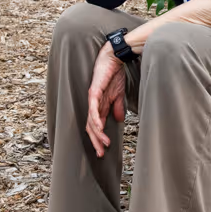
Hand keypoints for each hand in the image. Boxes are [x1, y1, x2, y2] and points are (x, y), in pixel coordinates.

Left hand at [85, 42, 125, 156]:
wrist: (115, 58)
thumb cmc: (115, 74)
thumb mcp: (119, 95)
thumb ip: (117, 107)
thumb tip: (119, 120)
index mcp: (100, 106)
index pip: (96, 126)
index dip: (99, 138)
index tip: (104, 150)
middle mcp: (94, 105)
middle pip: (91, 127)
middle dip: (95, 141)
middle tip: (100, 154)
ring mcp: (92, 99)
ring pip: (91, 121)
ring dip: (97, 134)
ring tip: (103, 144)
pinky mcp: (93, 92)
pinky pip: (93, 109)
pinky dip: (95, 120)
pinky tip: (100, 129)